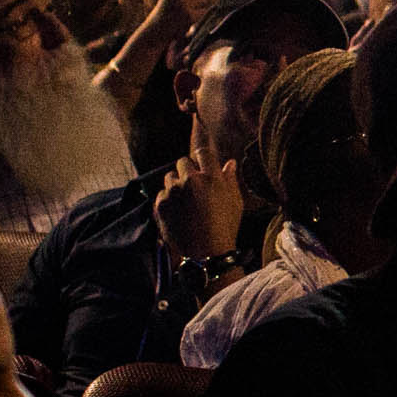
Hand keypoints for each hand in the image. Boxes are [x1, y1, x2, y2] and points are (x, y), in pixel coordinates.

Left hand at [153, 150, 245, 267]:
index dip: (200, 147)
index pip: (202, 152)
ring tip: (185, 202)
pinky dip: (167, 199)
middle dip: (187, 170)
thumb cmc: (225, 227)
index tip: (198, 142)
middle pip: (183, 162)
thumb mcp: (235, 203)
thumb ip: (230, 180)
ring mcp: (174, 191)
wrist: (206, 253)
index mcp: (212, 177)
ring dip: (176, 184)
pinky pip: (161, 193)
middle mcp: (191, 180)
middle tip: (194, 185)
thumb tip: (229, 163)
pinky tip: (178, 212)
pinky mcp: (161, 204)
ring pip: (170, 177)